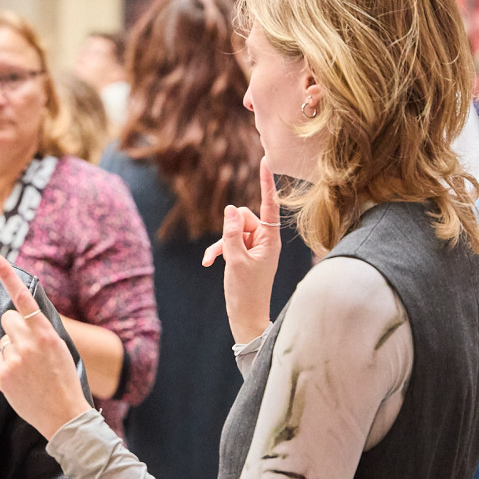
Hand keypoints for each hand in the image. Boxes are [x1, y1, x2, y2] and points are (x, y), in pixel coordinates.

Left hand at [0, 255, 91, 438]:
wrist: (64, 415)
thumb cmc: (64, 381)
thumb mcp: (61, 349)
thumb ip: (42, 332)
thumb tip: (22, 319)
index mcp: (45, 333)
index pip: (23, 298)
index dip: (8, 276)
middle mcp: (28, 343)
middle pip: (7, 318)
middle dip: (14, 328)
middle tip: (27, 346)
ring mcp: (14, 359)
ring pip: (3, 340)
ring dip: (12, 349)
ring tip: (28, 369)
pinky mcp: (3, 375)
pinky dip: (5, 365)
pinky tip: (20, 377)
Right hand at [201, 158, 283, 343]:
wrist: (245, 318)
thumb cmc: (246, 291)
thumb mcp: (234, 259)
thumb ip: (231, 232)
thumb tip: (231, 207)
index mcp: (270, 240)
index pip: (269, 205)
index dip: (266, 182)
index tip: (266, 160)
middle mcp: (265, 240)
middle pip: (245, 217)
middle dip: (231, 229)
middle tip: (227, 250)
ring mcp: (254, 248)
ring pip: (234, 230)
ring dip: (221, 243)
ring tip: (214, 260)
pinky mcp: (244, 255)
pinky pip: (229, 242)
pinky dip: (218, 250)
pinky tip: (208, 262)